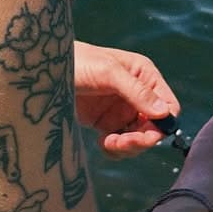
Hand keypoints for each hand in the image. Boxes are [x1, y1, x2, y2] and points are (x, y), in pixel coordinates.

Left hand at [73, 41, 178, 158]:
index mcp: (144, 75)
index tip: (146, 135)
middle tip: (121, 143)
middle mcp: (137, 93)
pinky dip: (115, 149)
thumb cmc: (77, 62)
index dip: (163, 124)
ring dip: (128, 146)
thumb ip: (136, 91)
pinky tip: (102, 144)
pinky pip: (120, 143)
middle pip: (155, 127)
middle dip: (141, 139)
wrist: (43, 71)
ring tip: (108, 144)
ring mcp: (121, 109)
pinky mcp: (105, 123)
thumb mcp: (108, 72)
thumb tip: (165, 113)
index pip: (168, 105)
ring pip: (139, 138)